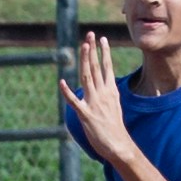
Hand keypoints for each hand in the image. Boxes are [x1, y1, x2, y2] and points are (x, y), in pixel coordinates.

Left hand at [63, 31, 130, 161]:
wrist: (119, 145)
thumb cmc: (115, 129)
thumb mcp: (114, 107)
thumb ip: (106, 95)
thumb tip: (103, 87)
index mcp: (111, 92)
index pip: (107, 68)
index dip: (104, 53)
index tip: (102, 39)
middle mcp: (103, 94)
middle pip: (97, 68)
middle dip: (93, 50)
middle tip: (90, 35)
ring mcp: (94, 103)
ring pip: (87, 77)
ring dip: (85, 61)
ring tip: (84, 46)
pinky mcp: (86, 115)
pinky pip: (74, 101)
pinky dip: (67, 92)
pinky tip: (61, 82)